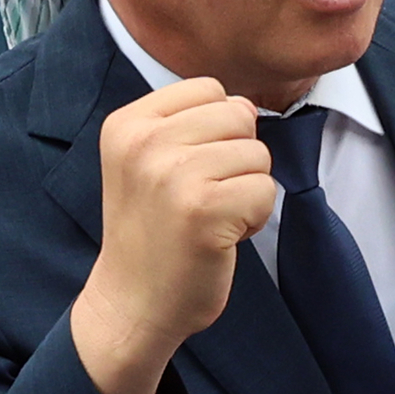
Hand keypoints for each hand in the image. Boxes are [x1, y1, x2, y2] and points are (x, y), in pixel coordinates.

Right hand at [68, 77, 281, 393]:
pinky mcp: (204, 210)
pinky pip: (266, 190)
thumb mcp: (146, 161)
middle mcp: (145, 143)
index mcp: (127, 124)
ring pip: (258, 153)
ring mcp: (173, 176)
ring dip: (246, 190)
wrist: (131, 305)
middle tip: (201, 198)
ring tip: (208, 218)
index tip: (186, 171)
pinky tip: (220, 238)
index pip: (209, 88)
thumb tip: (248, 108)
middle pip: (239, 116)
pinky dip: (255, 218)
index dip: (216, 130)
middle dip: (236, 158)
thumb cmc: (151, 231)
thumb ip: (189, 124)